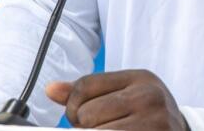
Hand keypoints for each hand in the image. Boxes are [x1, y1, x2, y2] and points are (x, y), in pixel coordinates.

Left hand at [45, 70, 188, 129]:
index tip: (81, 115)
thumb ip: (88, 92)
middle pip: (86, 114)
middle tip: (101, 128)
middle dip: (84, 127)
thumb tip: (51, 90)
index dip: (73, 105)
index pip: (85, 86)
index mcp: (140, 78)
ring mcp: (152, 123)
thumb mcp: (125, 94)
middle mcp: (149, 97)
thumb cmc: (147, 114)